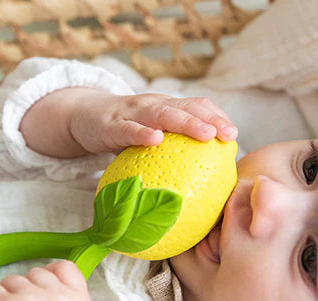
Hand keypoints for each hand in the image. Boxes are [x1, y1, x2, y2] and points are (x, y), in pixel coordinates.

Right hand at [70, 89, 237, 153]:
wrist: (84, 116)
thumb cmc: (124, 130)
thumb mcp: (150, 134)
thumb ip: (171, 148)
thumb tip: (197, 177)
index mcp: (165, 107)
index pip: (195, 106)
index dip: (216, 116)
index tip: (234, 134)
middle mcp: (153, 105)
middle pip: (185, 108)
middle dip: (209, 119)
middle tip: (229, 134)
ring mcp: (132, 112)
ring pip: (161, 114)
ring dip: (185, 122)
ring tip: (206, 134)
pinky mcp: (111, 124)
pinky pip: (127, 128)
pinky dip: (141, 132)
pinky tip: (155, 139)